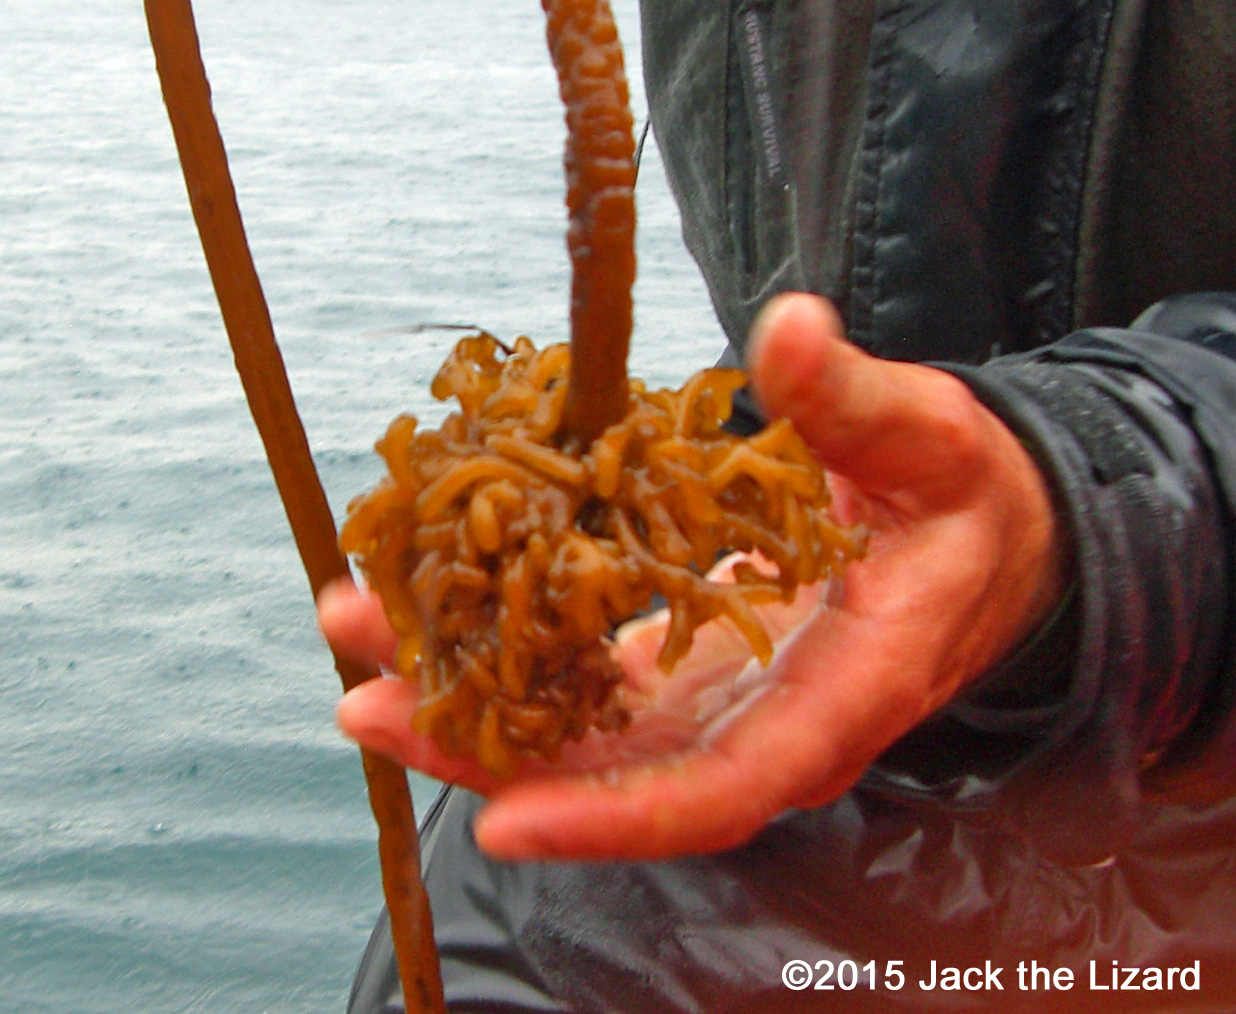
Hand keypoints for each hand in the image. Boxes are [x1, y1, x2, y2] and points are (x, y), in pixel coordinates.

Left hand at [319, 293, 1066, 860]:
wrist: (977, 536)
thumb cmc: (962, 496)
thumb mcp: (928, 437)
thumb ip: (853, 399)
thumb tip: (787, 330)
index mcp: (839, 692)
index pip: (723, 787)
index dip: (614, 816)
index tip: (501, 817)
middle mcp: (766, 722)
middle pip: (618, 778)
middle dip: (487, 753)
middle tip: (367, 700)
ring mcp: (720, 703)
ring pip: (585, 738)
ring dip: (470, 704)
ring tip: (365, 644)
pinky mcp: (690, 670)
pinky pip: (589, 684)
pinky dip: (508, 658)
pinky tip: (436, 612)